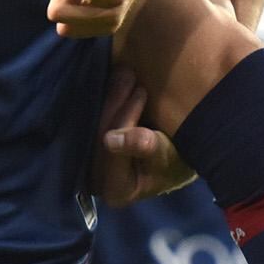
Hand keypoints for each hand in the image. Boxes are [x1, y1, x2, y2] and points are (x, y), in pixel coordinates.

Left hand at [90, 68, 193, 206]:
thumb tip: (111, 139)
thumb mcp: (165, 155)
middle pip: (99, 134)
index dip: (125, 118)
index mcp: (115, 191)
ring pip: (93, 124)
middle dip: (115, 102)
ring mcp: (89, 164)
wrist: (175, 161)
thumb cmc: (175, 163)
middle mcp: (96, 181)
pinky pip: (91, 120)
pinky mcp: (88, 148)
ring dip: (109, 96)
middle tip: (129, 74)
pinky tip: (114, 79)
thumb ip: (143, 146)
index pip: (112, 149)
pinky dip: (104, 100)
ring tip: (124, 73)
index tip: (141, 91)